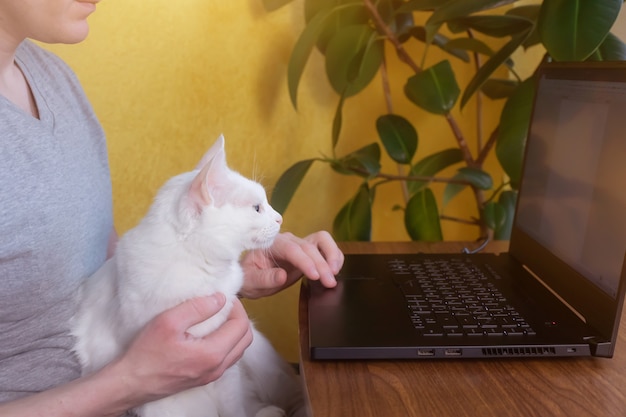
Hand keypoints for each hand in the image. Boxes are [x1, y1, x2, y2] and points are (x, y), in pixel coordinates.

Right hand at [111, 294, 252, 402]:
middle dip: (239, 318)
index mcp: (212, 354)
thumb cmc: (146, 353)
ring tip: (219, 316)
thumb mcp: (168, 322)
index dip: (237, 307)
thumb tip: (220, 298)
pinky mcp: (204, 378)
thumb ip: (197, 308)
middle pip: (245, 339)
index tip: (224, 297)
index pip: (241, 325)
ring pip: (238, 350)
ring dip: (234, 331)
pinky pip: (227, 358)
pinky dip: (227, 342)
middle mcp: (217, 367)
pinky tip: (211, 332)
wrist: (131, 383)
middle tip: (224, 305)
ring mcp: (212, 375)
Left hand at [239, 231, 343, 298]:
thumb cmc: (249, 277)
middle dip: (322, 263)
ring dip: (332, 255)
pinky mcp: (308, 252)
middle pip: (310, 245)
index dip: (305, 261)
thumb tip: (282, 276)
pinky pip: (325, 247)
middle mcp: (288, 241)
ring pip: (322, 240)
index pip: (292, 249)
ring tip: (335, 274)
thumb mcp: (250, 281)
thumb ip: (264, 278)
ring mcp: (300, 245)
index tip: (315, 276)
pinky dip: (334, 256)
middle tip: (330, 282)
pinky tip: (335, 270)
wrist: (250, 276)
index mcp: (272, 244)